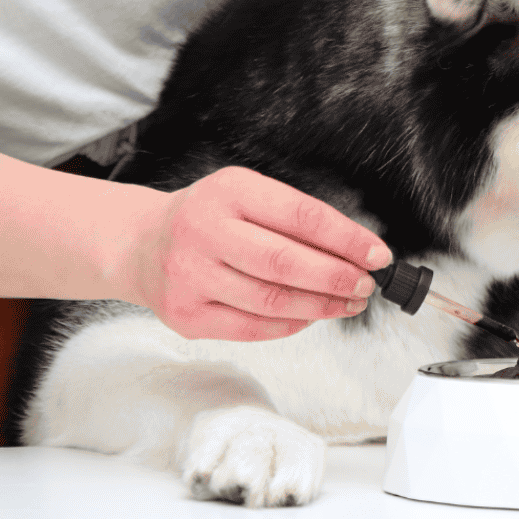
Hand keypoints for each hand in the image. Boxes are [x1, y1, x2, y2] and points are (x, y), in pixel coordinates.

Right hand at [124, 167, 390, 341]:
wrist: (140, 243)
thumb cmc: (208, 217)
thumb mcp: (247, 196)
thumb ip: (296, 220)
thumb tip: (356, 251)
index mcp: (228, 191)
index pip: (302, 216)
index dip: (347, 239)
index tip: (378, 254)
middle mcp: (203, 230)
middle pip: (286, 262)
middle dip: (337, 277)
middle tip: (366, 284)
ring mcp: (190, 275)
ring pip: (271, 300)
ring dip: (321, 306)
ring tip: (347, 302)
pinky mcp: (185, 314)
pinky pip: (251, 327)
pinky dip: (290, 325)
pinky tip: (310, 316)